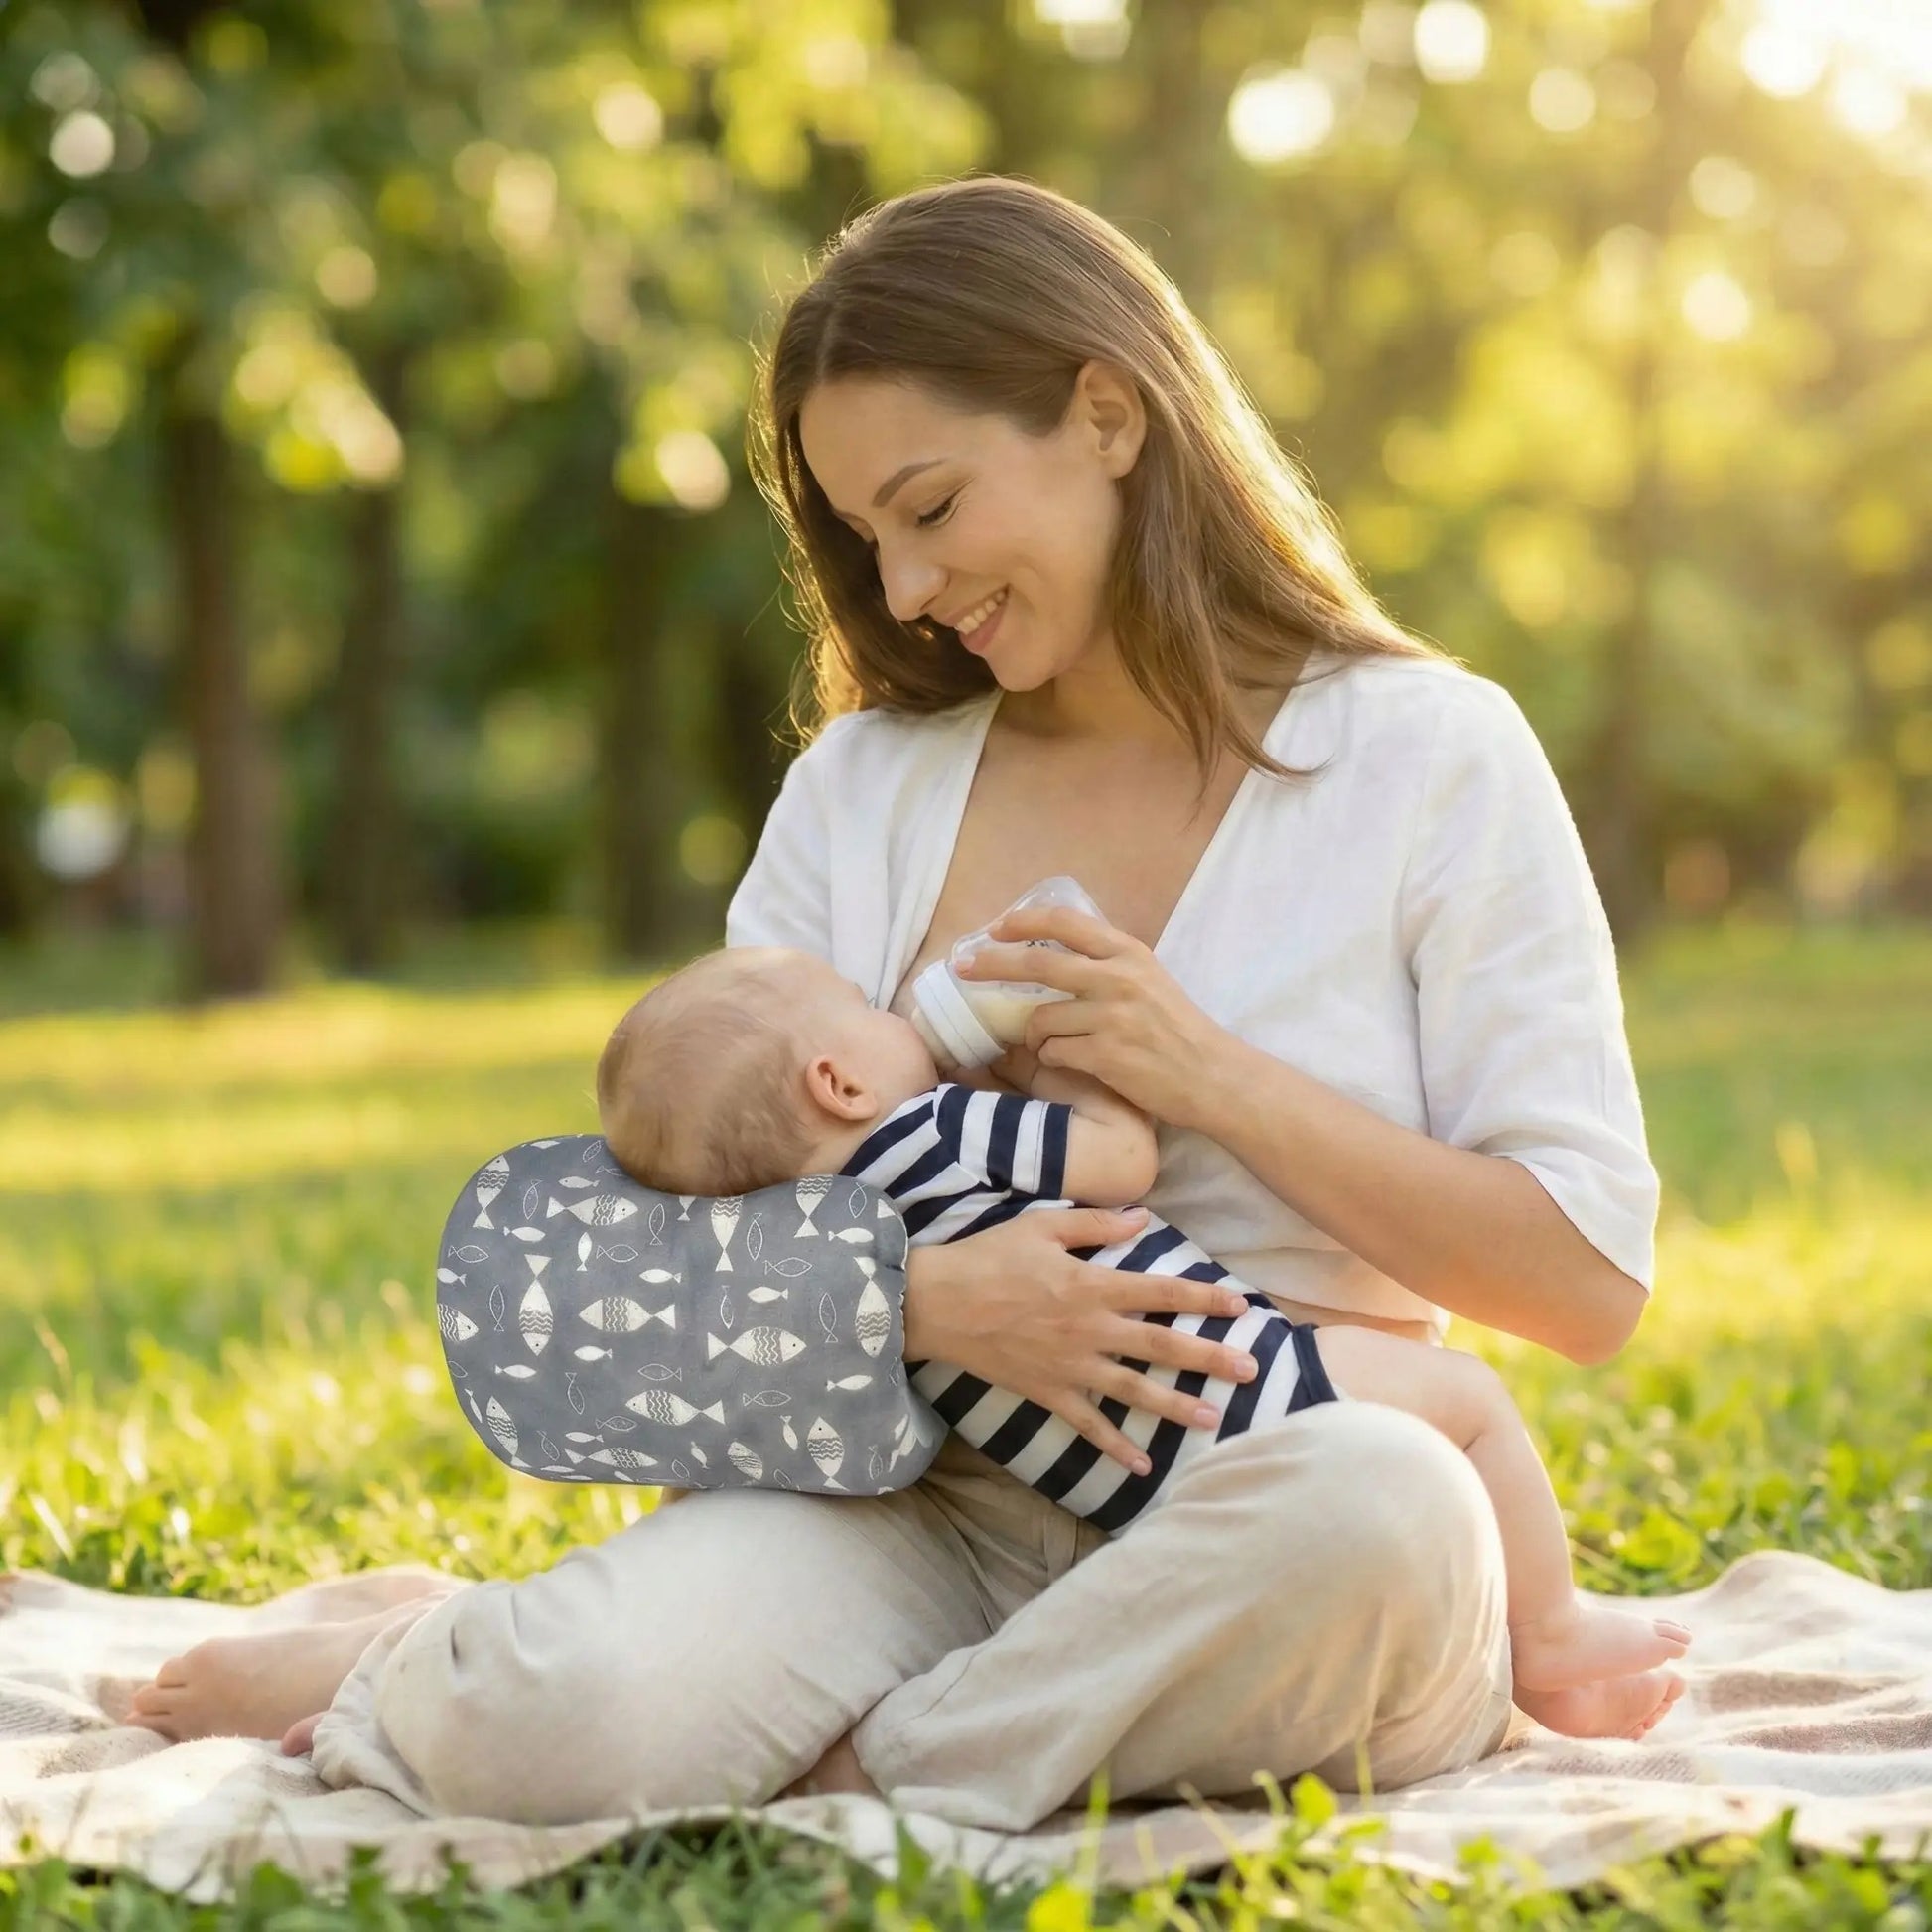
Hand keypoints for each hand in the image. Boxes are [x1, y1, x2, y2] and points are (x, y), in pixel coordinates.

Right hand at [902, 1206, 1259, 1473]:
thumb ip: (1096, 1226)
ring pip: (1134, 1391)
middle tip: (1250, 1371)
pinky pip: (1088, 1424)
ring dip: (1175, 1406)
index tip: (1240, 1306)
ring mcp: (1070, 1367)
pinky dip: (1115, 1446)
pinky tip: (1143, 1465)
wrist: (937, 1303)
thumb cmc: (988, 1257)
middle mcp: (1090, 1330)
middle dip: (1209, 1359)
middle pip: (1161, 1346)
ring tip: (1213, 1418)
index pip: (1162, 1293)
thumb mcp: (1041, 1226)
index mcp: (1091, 1286)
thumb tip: (1142, 1219)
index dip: (1204, 1298)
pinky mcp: (1048, 1393)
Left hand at [958, 906, 1227, 1128]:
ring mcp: (1111, 1018)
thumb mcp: (1149, 980)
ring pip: (1040, 1019)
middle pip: (1037, 962)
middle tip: (963, 968)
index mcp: (1128, 953)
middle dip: (991, 963)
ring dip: (1035, 1034)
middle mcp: (1118, 978)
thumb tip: (1054, 952)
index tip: (995, 928)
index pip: (1064, 923)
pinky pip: (1053, 1052)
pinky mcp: (1105, 1056)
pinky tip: (1074, 1063)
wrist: (1212, 1076)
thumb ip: (1107, 964)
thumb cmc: (1178, 1030)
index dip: (1022, 922)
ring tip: (1054, 1044)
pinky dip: (1054, 1058)